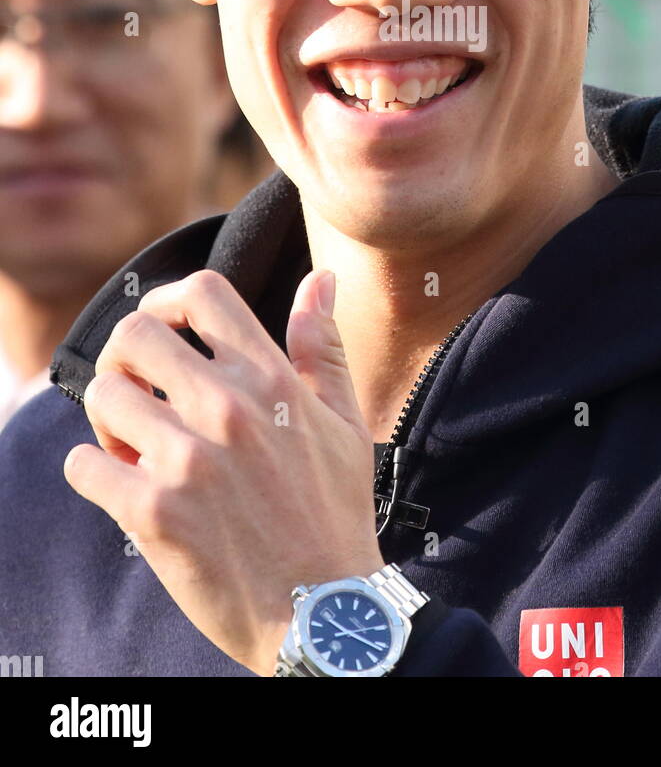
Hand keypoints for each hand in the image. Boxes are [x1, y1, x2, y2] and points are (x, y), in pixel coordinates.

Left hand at [63, 266, 383, 676]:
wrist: (324, 613)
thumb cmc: (334, 514)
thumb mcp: (344, 421)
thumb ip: (323, 345)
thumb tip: (319, 278)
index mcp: (272, 381)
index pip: (203, 293)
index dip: (170, 299)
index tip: (169, 329)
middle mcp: (227, 410)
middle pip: (135, 334)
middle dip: (126, 357)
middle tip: (139, 389)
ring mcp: (187, 461)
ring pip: (102, 395)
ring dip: (109, 417)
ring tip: (134, 444)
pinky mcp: (153, 514)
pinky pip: (84, 465)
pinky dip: (92, 471)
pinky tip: (121, 485)